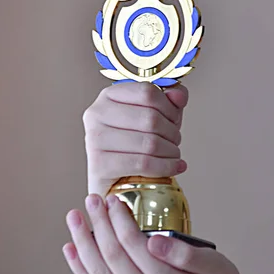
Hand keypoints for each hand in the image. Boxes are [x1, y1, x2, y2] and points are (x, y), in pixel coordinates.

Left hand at [63, 194, 273, 273]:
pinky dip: (82, 271)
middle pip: (111, 257)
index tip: (113, 199)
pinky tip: (72, 251)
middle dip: (98, 224)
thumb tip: (153, 240)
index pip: (133, 245)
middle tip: (91, 199)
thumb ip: (185, 253)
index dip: (119, 219)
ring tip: (74, 219)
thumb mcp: (216, 265)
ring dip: (83, 244)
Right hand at [83, 82, 187, 196]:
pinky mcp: (99, 165)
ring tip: (174, 155)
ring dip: (171, 151)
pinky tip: (174, 167)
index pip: (147, 92)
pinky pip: (143, 163)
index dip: (169, 107)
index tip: (175, 120)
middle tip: (175, 142)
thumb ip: (169, 100)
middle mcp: (96, 114)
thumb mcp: (156, 116)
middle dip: (172, 133)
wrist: (118, 181)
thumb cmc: (136, 144)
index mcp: (109, 96)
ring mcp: (95, 139)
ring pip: (149, 142)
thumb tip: (178, 96)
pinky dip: (165, 167)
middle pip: (150, 118)